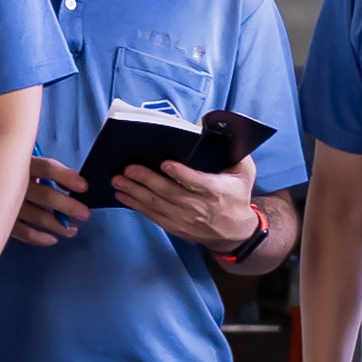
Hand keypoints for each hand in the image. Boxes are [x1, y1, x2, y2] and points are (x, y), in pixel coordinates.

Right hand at [9, 156, 90, 248]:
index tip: (83, 187)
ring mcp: (7, 204)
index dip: (67, 178)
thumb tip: (74, 182)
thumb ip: (44, 170)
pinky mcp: (2, 220)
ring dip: (59, 225)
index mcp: (21, 164)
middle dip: (69, 206)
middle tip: (84, 214)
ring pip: (38, 216)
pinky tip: (52, 239)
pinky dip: (39, 238)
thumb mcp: (22, 163)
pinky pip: (23, 232)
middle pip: (47, 195)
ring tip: (72, 230)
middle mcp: (14, 183)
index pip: (48, 168)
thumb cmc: (7, 173)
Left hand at [115, 151, 260, 250]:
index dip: (180, 173)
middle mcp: (198, 207)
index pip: (195, 182)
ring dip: (134, 192)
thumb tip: (213, 129)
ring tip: (117, 180)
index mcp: (216, 191)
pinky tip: (122, 195)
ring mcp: (184, 219)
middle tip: (127, 168)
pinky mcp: (174, 227)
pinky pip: (151, 215)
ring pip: (155, 204)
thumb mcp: (244, 172)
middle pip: (168, 192)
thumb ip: (235, 152)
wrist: (235, 232)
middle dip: (145, 179)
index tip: (164, 163)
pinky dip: (135, 205)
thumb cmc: (237, 195)